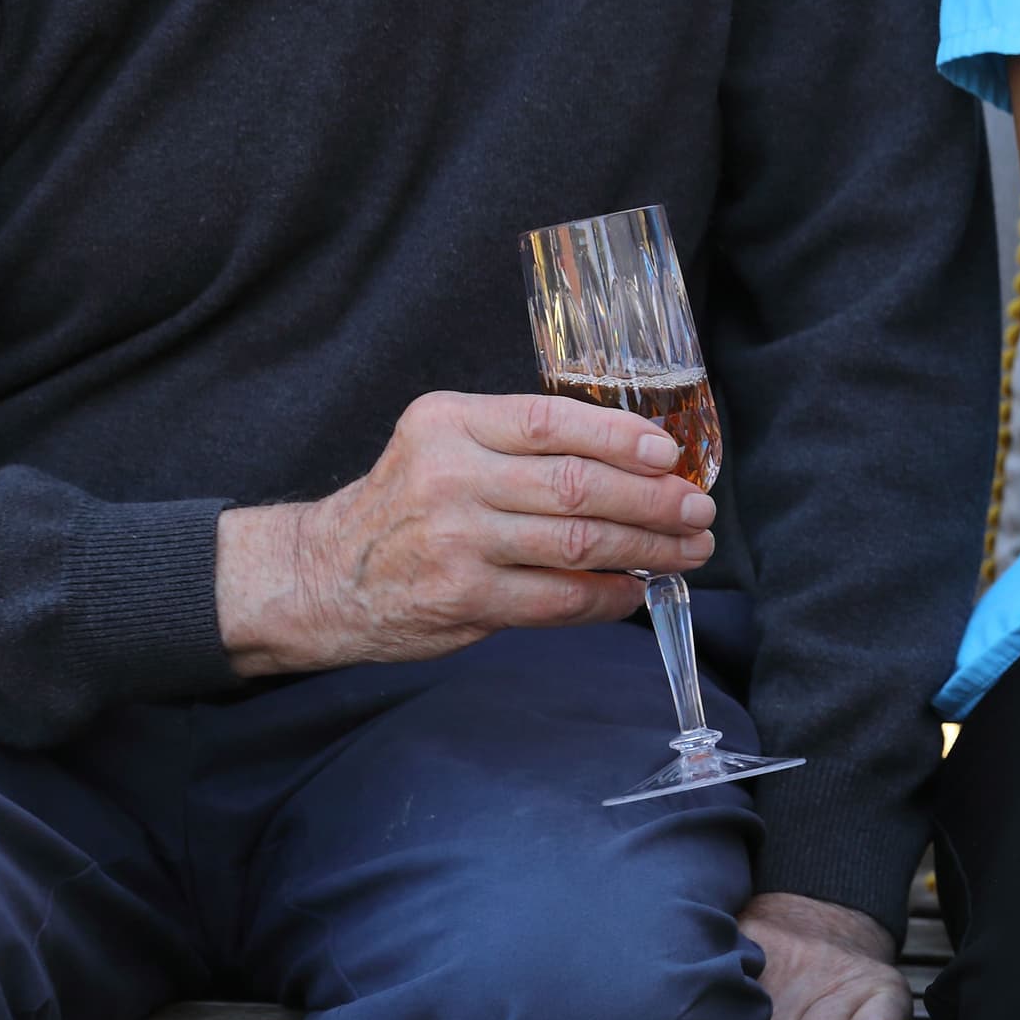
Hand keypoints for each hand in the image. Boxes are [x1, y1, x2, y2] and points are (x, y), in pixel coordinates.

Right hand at [214, 391, 715, 673]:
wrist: (321, 576)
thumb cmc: (403, 505)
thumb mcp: (443, 446)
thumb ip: (520, 445)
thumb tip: (636, 459)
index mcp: (450, 423)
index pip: (553, 421)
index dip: (622, 437)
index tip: (670, 456)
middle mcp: (450, 476)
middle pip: (578, 484)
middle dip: (654, 499)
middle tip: (698, 509)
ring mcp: (456, 540)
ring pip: (578, 541)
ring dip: (647, 548)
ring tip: (687, 549)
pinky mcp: (462, 598)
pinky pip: (558, 598)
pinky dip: (608, 595)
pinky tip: (634, 590)